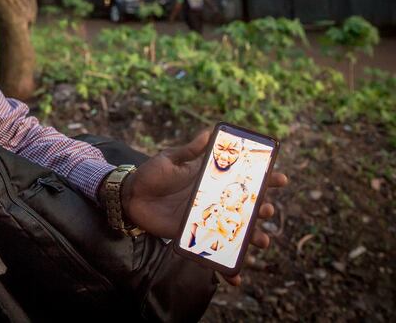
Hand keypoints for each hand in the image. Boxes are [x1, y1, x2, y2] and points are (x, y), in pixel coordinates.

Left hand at [121, 130, 287, 284]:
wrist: (130, 196)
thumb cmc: (150, 174)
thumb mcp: (169, 159)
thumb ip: (189, 150)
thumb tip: (208, 133)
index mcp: (211, 181)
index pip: (243, 179)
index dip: (264, 179)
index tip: (281, 179)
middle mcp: (213, 202)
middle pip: (246, 209)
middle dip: (263, 212)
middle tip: (268, 211)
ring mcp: (205, 220)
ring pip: (236, 233)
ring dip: (252, 239)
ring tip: (262, 241)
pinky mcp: (193, 236)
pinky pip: (213, 252)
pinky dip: (226, 268)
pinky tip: (236, 278)